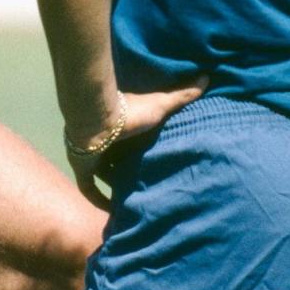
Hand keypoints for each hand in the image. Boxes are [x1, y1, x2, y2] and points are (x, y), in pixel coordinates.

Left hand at [66, 82, 205, 208]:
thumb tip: (206, 77)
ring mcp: (92, 156)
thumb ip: (181, 95)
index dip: (142, 154)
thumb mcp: (161, 104)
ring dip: (116, 187)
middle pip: (119, 161)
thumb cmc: (129, 111)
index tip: (156, 164)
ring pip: (105, 175)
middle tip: (148, 190)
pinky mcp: (83, 169)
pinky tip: (113, 212)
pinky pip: (90, 189)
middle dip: (130, 173)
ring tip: (133, 203)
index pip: (132, 143)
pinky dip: (99, 200)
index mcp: (123, 129)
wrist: (97, 117)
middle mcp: (107, 143)